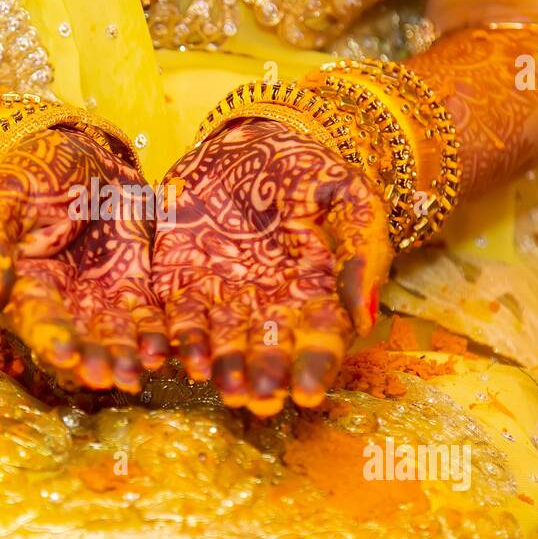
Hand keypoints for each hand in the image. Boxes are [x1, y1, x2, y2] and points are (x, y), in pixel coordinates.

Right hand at [0, 127, 167, 391]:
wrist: (77, 154)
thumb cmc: (25, 175)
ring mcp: (99, 297)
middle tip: (112, 378)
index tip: (65, 355)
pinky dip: (159, 333)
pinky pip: (149, 315)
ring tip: (143, 370)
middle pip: (80, 339)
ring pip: (116, 335)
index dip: (50, 340)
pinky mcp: (134, 285)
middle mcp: (61, 304)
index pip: (36, 321)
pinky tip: (171, 347)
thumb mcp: (1, 201)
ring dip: (129, 356)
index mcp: (21, 289)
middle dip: (96, 360)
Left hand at [152, 119, 393, 415]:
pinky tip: (173, 354)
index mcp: (313, 296)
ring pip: (220, 342)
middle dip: (263, 377)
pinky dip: (174, 338)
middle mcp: (267, 309)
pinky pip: (174, 318)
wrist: (248, 140)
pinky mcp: (177, 285)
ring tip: (217, 381)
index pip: (317, 340)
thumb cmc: (306, 169)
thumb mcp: (347, 197)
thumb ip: (359, 252)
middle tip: (259, 399)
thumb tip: (364, 319)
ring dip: (219, 366)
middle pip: (266, 351)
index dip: (313, 366)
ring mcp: (221, 300)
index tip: (308, 391)